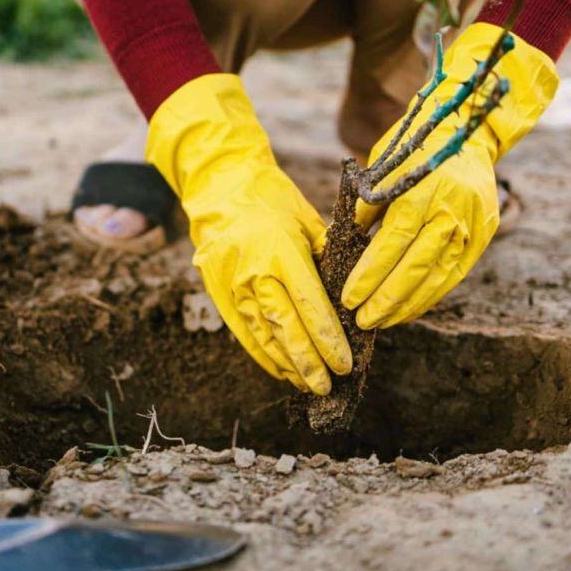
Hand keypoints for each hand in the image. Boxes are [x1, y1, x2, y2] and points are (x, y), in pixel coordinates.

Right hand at [147, 74, 351, 393]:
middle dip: (310, 361)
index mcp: (281, 250)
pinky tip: (282, 371)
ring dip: (289, 365)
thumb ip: (328, 257)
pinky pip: (244, 333)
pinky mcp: (218, 294)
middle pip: (286, 328)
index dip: (328, 338)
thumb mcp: (307, 220)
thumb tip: (351, 295)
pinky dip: (264, 356)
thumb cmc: (272, 200)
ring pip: (264, 336)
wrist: (220, 186)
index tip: (345, 362)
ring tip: (309, 384)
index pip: (310, 305)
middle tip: (329, 385)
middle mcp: (254, 272)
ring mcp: (232, 286)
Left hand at [341, 23, 559, 328]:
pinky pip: (454, 275)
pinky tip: (408, 308)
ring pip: (438, 277)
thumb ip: (366, 208)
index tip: (349, 299)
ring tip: (382, 321)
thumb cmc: (412, 150)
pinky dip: (430, 295)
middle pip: (416, 267)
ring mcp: (472, 225)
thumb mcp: (382, 170)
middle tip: (362, 320)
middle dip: (386, 299)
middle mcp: (451, 210)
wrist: (466, 131)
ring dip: (408, 305)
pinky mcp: (483, 236)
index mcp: (421, 191)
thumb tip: (341, 245)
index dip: (370, 275)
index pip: (392, 243)